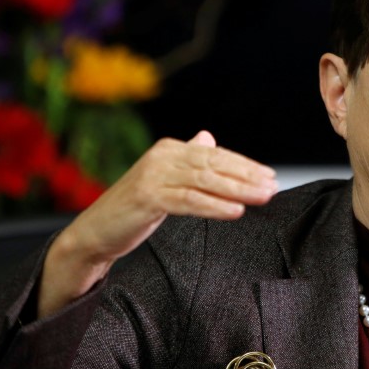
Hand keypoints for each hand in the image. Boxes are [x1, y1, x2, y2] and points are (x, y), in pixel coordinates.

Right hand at [37, 131, 277, 317]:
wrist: (95, 231)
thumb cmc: (134, 208)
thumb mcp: (164, 180)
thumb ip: (187, 160)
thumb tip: (208, 138)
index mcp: (169, 149)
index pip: (215, 154)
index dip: (244, 165)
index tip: (270, 176)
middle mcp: (162, 156)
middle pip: (213, 164)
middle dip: (247, 175)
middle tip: (273, 186)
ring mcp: (153, 175)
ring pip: (205, 180)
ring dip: (238, 189)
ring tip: (262, 197)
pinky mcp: (147, 196)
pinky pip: (189, 200)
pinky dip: (214, 205)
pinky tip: (235, 211)